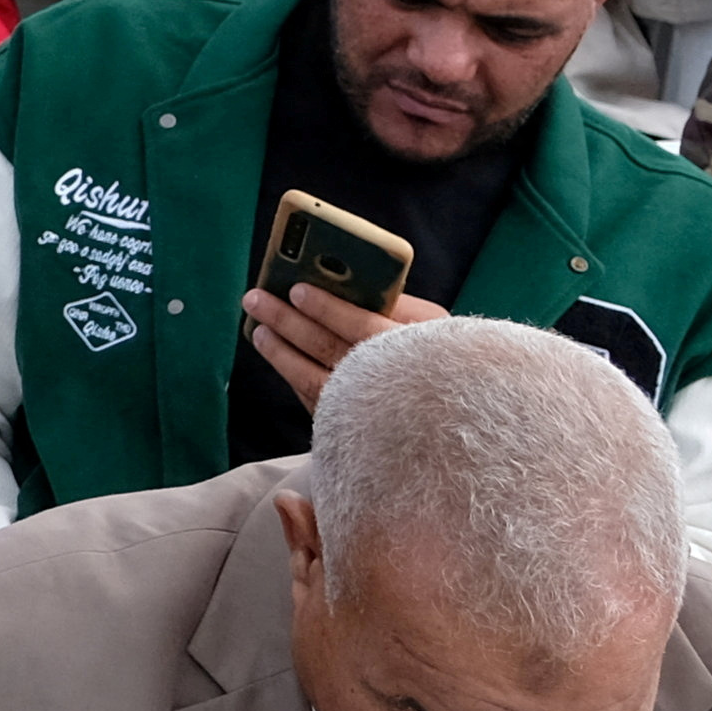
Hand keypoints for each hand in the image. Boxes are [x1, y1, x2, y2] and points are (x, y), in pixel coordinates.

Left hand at [240, 275, 448, 412]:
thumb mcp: (430, 325)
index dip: (330, 310)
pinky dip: (292, 375)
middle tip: (256, 298)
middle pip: (332, 350)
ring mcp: (374, 410)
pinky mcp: (357, 427)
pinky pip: (316, 400)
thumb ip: (393, 304)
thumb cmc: (439, 355)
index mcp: (420, 347)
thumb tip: (340, 283)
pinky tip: (276, 354)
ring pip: (316, 380)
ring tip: (258, 328)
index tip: (297, 290)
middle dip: (289, 322)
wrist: (455, 416)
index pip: (366, 328)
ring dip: (281, 351)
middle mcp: (396, 382)